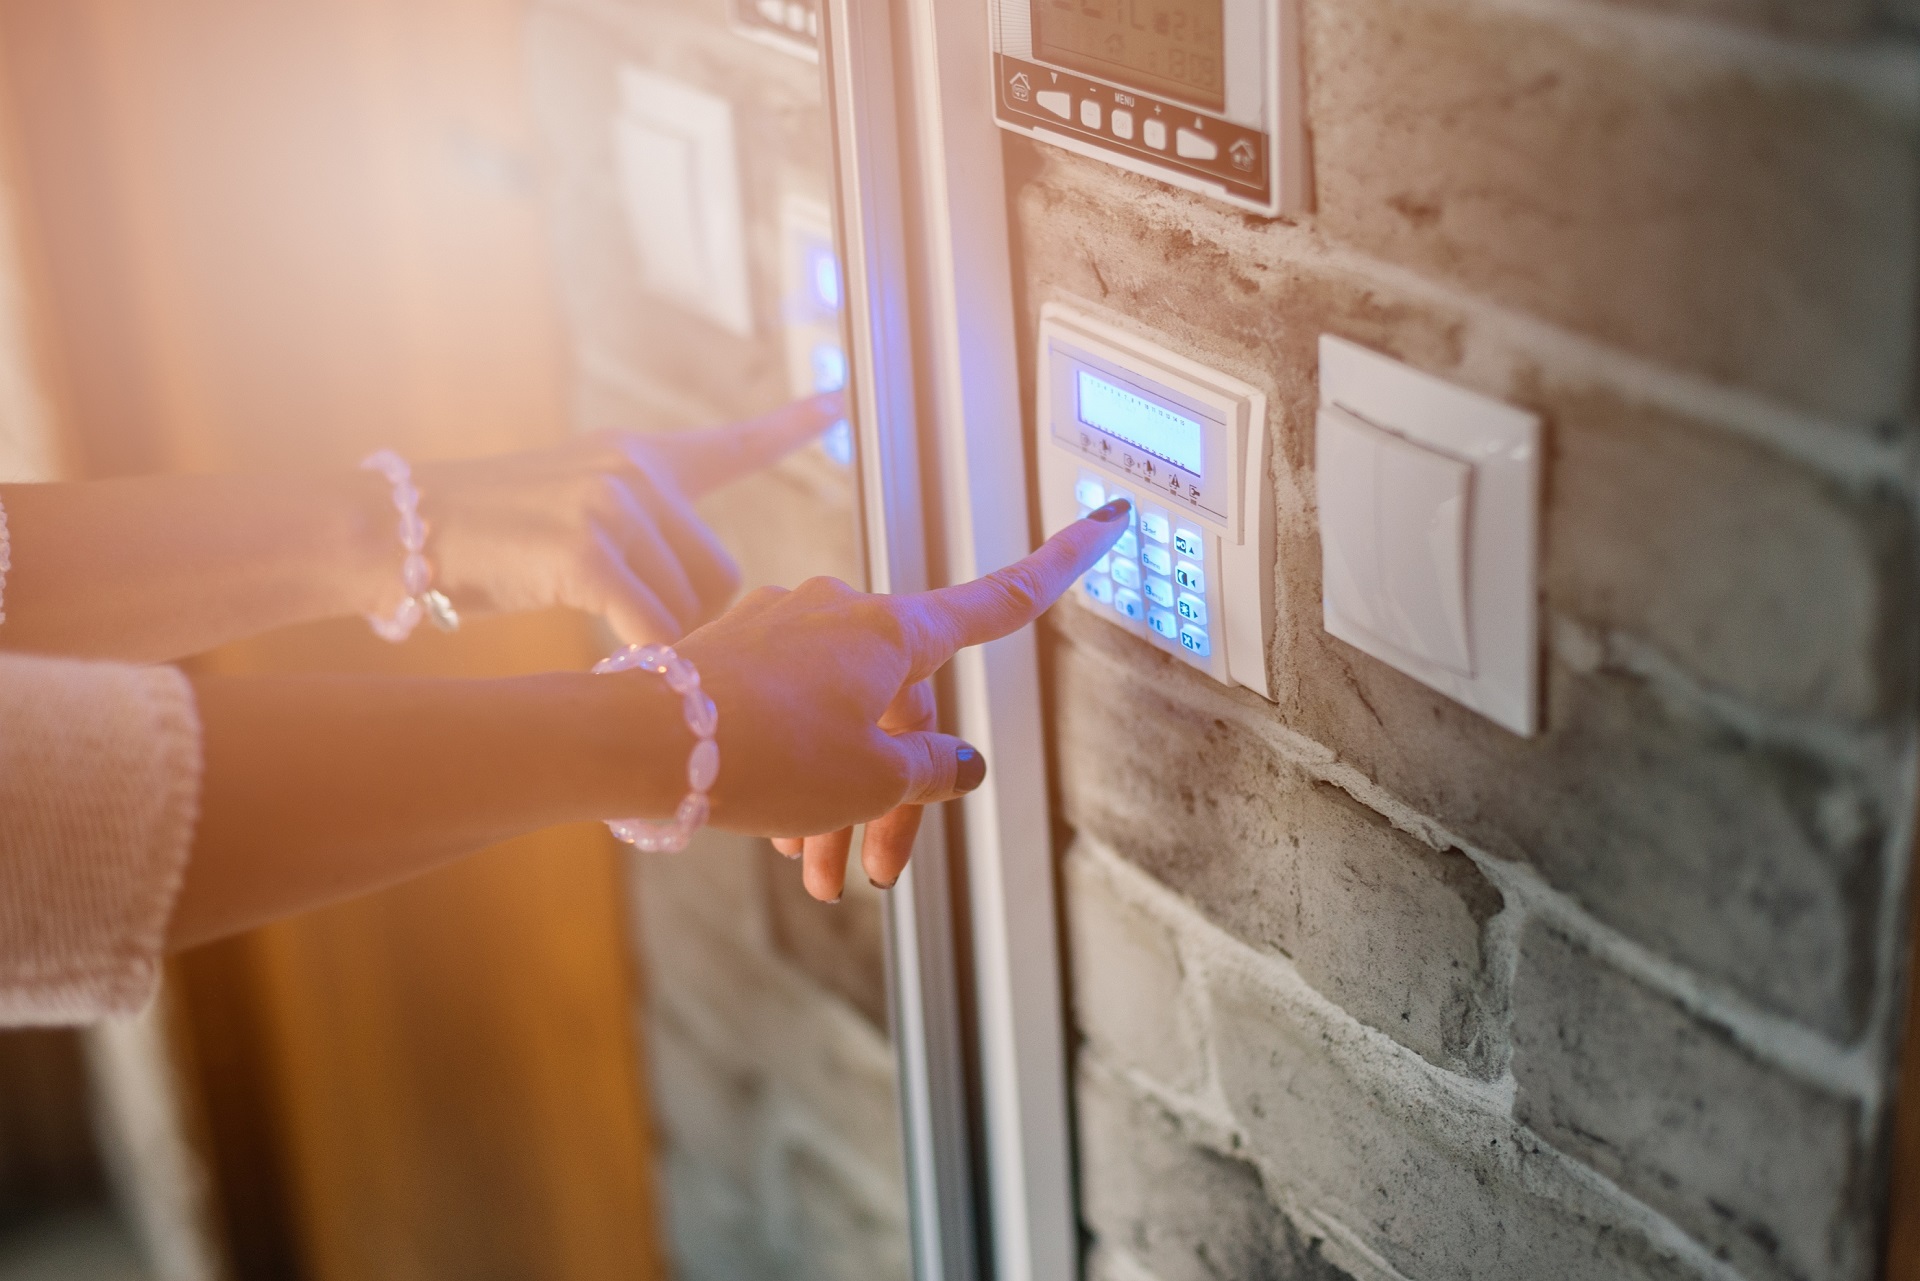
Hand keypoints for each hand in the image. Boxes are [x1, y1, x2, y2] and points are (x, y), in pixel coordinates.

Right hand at [410, 393, 842, 642]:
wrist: (398, 530)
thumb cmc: (486, 544)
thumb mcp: (575, 516)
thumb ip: (642, 539)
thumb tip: (705, 606)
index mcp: (639, 458)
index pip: (732, 444)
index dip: (790, 426)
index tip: (840, 400)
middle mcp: (635, 470)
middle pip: (722, 577)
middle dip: (692, 622)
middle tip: (634, 635)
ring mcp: (611, 505)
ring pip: (690, 612)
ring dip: (657, 646)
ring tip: (598, 636)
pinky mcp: (585, 549)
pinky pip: (652, 630)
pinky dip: (640, 663)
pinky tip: (608, 668)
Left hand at [681, 498, 1131, 901]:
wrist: (640, 744)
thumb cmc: (764, 756)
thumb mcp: (871, 780)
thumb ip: (931, 771)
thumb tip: (958, 765)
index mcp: (894, 632)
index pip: (999, 600)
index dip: (1062, 564)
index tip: (1107, 516)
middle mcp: (842, 614)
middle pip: (904, 707)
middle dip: (898, 793)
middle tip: (879, 871)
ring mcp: (784, 627)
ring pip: (841, 719)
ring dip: (840, 800)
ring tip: (817, 873)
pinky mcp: (736, 651)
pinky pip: (790, 713)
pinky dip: (797, 771)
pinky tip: (779, 833)